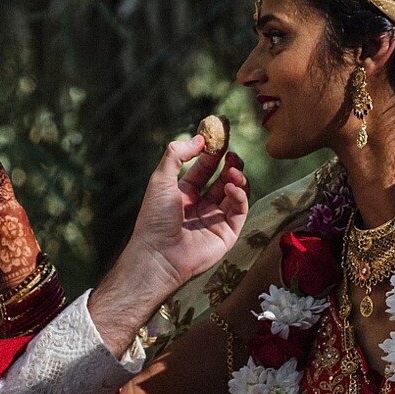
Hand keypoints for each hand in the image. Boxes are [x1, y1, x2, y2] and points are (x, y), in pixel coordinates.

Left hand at [117, 136, 250, 293]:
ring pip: (234, 194)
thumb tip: (199, 138)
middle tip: (233, 154)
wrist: (158, 254)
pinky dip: (239, 196)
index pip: (203, 169)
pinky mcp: (227, 234)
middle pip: (222, 180)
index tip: (221, 138)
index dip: (213, 154)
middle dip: (230, 165)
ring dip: (237, 179)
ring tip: (233, 169)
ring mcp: (215, 220)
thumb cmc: (154, 218)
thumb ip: (176, 155)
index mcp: (183, 194)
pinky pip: (239, 211)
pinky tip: (231, 187)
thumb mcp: (160, 180)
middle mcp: (200, 207)